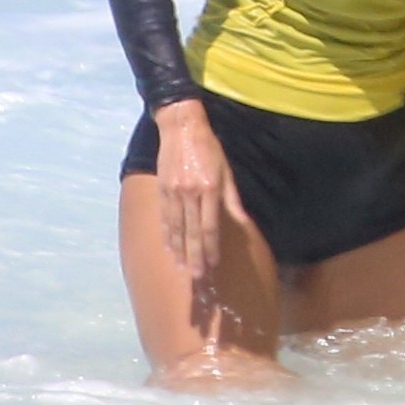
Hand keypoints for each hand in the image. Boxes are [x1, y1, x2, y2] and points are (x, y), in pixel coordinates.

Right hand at [152, 98, 248, 281]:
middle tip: (196, 277)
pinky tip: (169, 248)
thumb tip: (242, 222)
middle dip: (195, 257)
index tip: (213, 264)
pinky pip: (164, 218)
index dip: (211, 247)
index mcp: (210, 188)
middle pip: (193, 232)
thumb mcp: (226, 171)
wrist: (180, 127)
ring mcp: (173, 192)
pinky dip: (167, 234)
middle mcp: (190, 193)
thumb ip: (231, 199)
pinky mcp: (162, 189)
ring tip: (182, 268)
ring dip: (179, 250)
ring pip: (177, 228)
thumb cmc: (209, 148)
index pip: (210, 226)